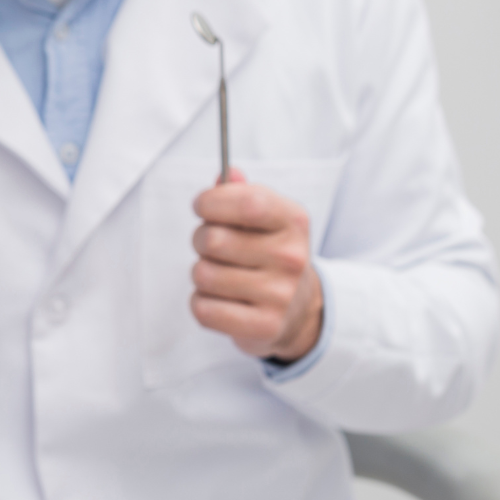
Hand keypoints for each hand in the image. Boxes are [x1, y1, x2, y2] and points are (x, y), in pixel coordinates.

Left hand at [189, 168, 323, 361]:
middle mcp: (292, 257)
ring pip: (203, 275)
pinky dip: (202, 305)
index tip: (203, 207)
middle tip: (213, 249)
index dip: (212, 201)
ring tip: (222, 277)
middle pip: (212, 240)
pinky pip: (203, 309)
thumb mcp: (265, 219)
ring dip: (201, 275)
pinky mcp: (264, 326)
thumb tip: (226, 173)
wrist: (298, 311)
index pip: (247, 202)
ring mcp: (280, 295)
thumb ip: (242, 193)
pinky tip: (222, 302)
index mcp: (293, 222)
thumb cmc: (268, 255)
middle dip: (201, 241)